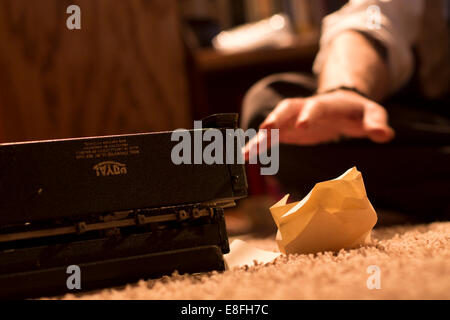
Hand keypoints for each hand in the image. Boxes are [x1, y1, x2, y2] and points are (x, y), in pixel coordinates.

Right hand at [243, 89, 394, 160]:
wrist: (341, 104)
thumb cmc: (356, 111)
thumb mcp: (371, 114)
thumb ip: (376, 122)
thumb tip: (384, 134)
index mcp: (327, 104)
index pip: (316, 106)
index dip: (308, 114)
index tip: (301, 126)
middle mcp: (306, 107)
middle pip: (287, 108)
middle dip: (276, 118)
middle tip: (266, 130)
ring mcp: (294, 117)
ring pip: (274, 122)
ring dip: (260, 136)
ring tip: (246, 153)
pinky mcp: (287, 129)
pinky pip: (270, 136)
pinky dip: (258, 145)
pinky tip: (246, 156)